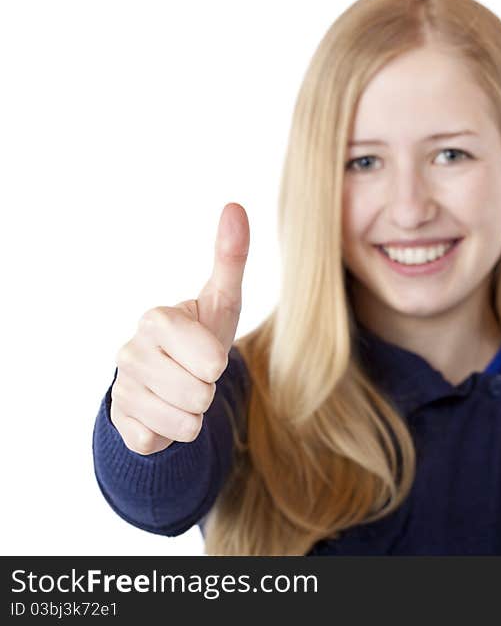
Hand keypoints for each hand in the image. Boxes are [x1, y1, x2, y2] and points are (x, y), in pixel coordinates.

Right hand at [111, 203, 249, 454]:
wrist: (167, 380)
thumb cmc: (199, 337)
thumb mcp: (222, 301)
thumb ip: (231, 257)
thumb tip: (235, 206)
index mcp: (158, 320)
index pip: (211, 360)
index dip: (216, 361)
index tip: (205, 351)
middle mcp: (131, 351)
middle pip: (201, 393)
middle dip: (208, 390)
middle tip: (195, 375)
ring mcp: (122, 387)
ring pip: (186, 420)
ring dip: (193, 413)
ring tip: (182, 392)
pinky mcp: (120, 422)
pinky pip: (165, 440)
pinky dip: (173, 433)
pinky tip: (163, 413)